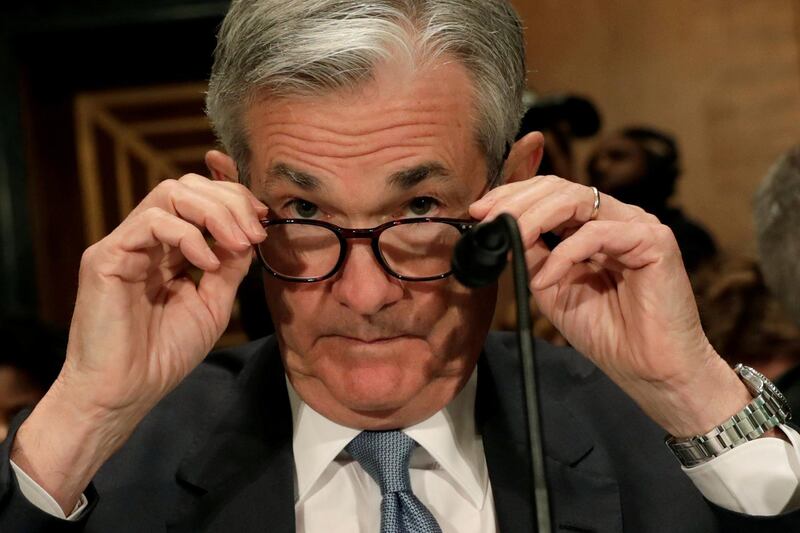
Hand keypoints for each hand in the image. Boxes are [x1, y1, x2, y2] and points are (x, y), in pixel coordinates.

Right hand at [12, 174, 266, 510]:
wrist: (124, 392)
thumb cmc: (164, 354)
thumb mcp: (213, 304)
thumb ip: (231, 267)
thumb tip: (251, 234)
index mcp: (170, 249)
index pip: (201, 200)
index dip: (235, 200)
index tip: (264, 220)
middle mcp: (146, 240)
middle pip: (188, 187)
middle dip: (230, 201)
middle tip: (255, 233)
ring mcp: (125, 244)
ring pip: (170, 193)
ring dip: (215, 213)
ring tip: (239, 244)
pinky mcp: (106, 256)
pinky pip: (152, 223)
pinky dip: (188, 236)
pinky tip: (207, 264)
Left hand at [470, 175, 750, 436]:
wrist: (647, 370)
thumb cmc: (606, 332)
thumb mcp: (550, 288)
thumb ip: (531, 255)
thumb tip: (500, 229)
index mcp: (591, 226)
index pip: (549, 193)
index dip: (512, 196)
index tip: (478, 212)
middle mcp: (615, 218)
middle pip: (560, 187)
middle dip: (516, 200)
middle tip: (486, 218)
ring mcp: (636, 225)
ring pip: (577, 200)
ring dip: (534, 218)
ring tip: (510, 242)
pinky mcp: (654, 240)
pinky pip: (598, 233)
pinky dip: (564, 255)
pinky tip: (544, 281)